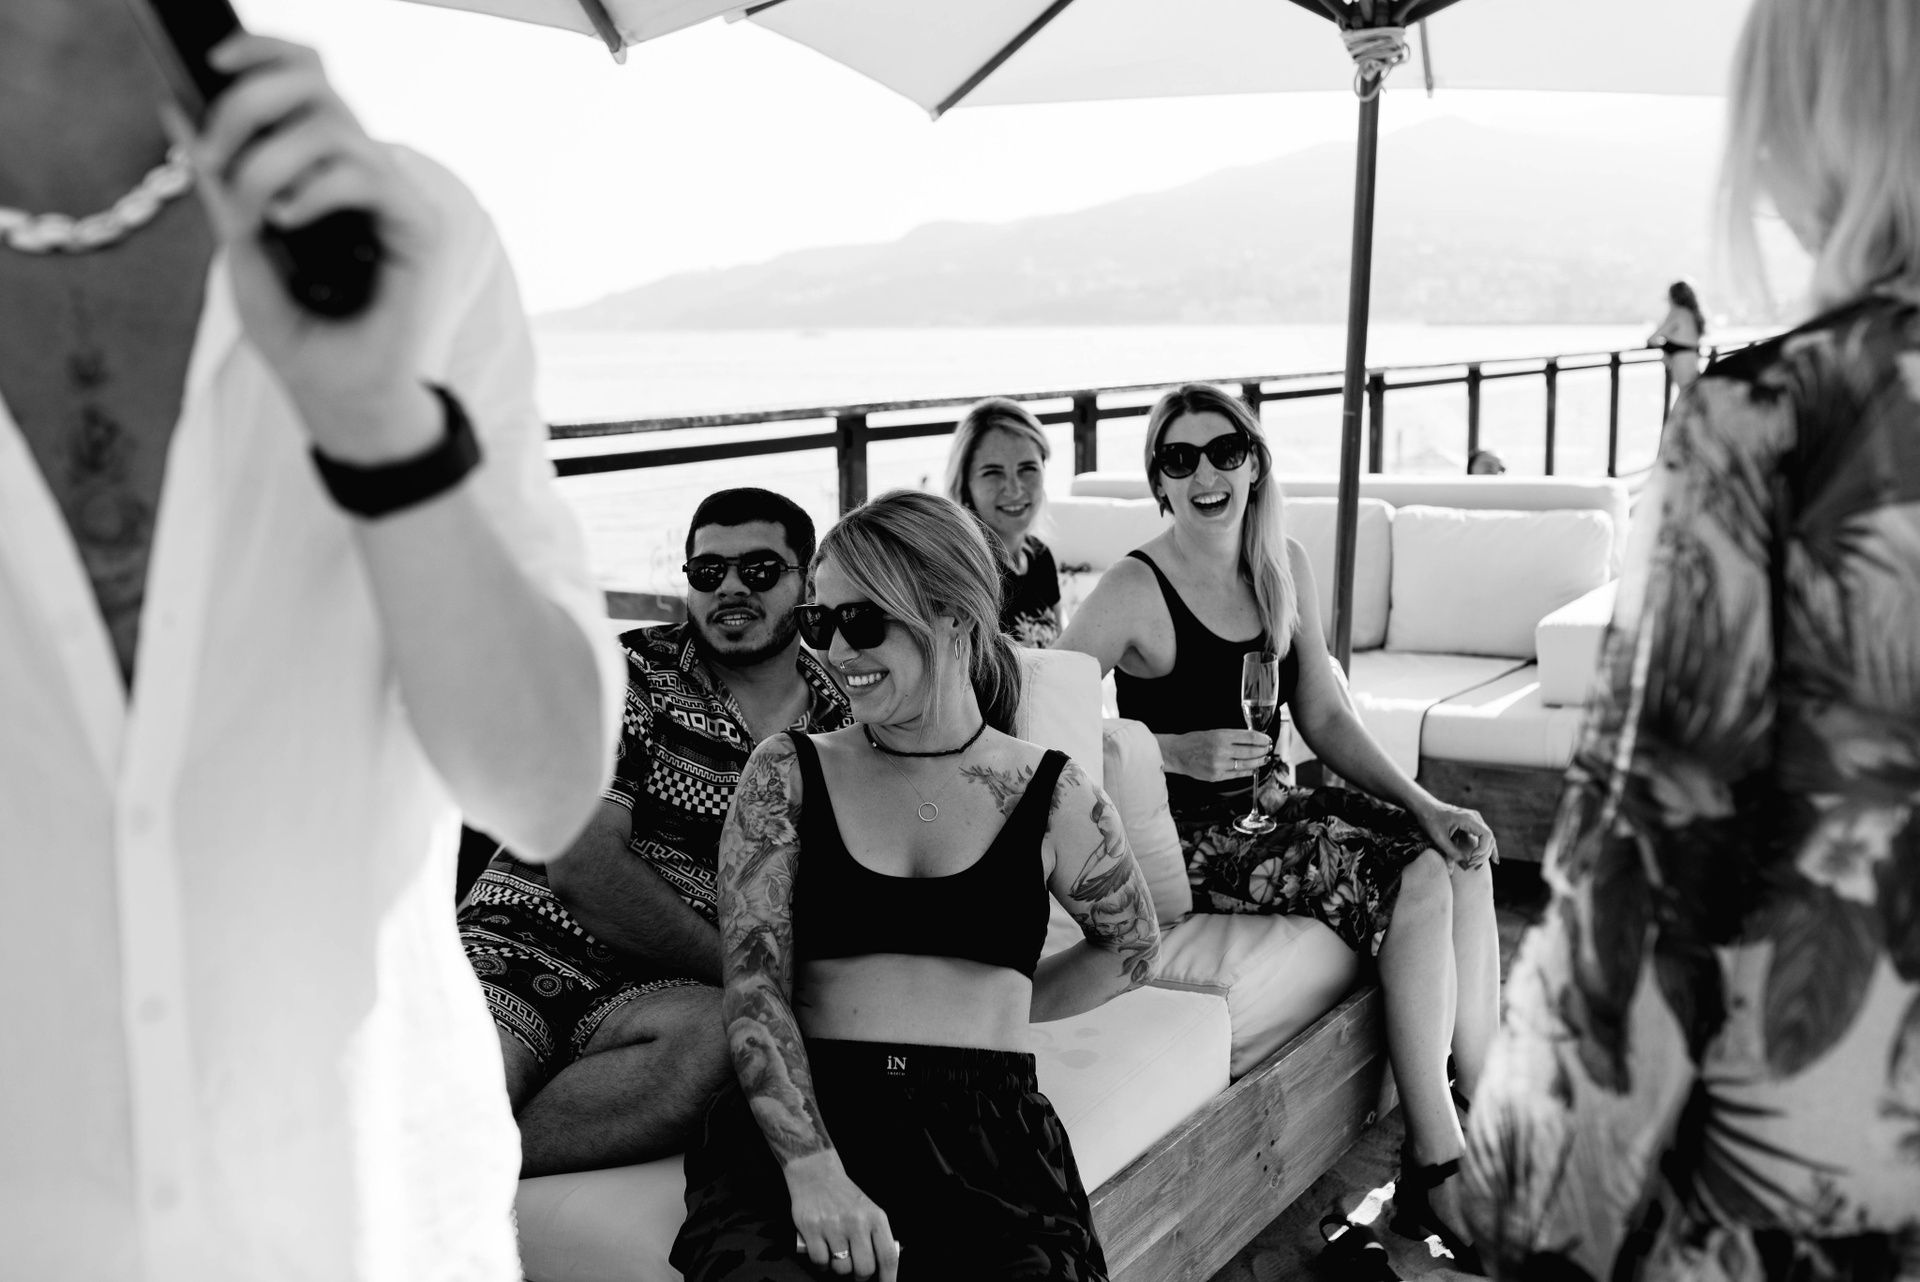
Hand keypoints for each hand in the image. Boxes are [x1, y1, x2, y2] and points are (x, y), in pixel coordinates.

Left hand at [165, 35, 444, 464]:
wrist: (341, 398)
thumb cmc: (302, 333)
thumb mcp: (242, 246)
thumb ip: (220, 183)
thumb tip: (177, 108)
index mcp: (330, 170)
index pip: (310, 80)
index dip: (266, 54)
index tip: (214, 61)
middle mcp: (368, 174)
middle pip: (321, 84)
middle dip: (252, 103)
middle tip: (214, 155)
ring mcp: (397, 200)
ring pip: (335, 127)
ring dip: (274, 158)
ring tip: (254, 207)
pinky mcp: (420, 228)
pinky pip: (365, 174)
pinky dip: (315, 188)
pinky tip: (287, 218)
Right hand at [783, 1150, 899, 1280]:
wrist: (816, 1173)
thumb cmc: (844, 1195)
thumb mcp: (868, 1210)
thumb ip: (876, 1236)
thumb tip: (883, 1268)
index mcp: (875, 1218)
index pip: (888, 1256)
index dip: (889, 1279)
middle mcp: (856, 1222)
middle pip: (864, 1269)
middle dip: (860, 1277)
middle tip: (856, 1272)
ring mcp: (834, 1226)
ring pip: (841, 1268)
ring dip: (839, 1268)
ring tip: (837, 1254)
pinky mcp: (812, 1229)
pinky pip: (821, 1262)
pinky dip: (822, 1264)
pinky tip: (823, 1252)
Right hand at [1161, 730, 1270, 781]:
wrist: (1177, 754)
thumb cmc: (1195, 741)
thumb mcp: (1214, 732)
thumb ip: (1232, 736)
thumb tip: (1252, 740)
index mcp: (1221, 736)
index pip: (1248, 737)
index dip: (1261, 739)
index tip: (1267, 739)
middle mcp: (1221, 750)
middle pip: (1250, 751)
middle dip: (1262, 750)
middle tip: (1268, 749)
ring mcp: (1219, 765)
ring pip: (1245, 764)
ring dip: (1258, 762)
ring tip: (1264, 759)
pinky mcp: (1216, 776)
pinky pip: (1237, 775)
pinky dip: (1247, 772)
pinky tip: (1253, 769)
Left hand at [1416, 799, 1496, 868]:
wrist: (1426, 808)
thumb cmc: (1431, 820)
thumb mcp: (1439, 838)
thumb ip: (1452, 852)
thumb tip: (1466, 867)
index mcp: (1468, 819)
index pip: (1487, 836)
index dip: (1482, 850)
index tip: (1471, 859)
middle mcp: (1475, 817)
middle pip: (1490, 838)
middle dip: (1483, 854)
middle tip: (1471, 866)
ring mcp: (1475, 819)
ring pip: (1488, 838)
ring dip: (1485, 853)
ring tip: (1478, 866)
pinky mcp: (1472, 823)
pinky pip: (1484, 836)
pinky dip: (1486, 847)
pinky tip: (1493, 859)